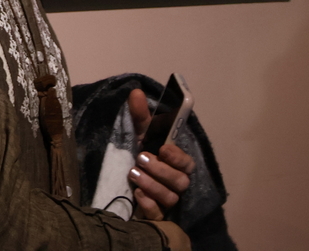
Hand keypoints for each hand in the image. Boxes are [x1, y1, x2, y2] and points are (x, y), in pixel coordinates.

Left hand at [126, 88, 195, 220]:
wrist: (121, 180)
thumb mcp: (138, 134)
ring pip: (170, 198)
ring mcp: (167, 201)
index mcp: (177, 164)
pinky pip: (159, 216)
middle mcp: (176, 183)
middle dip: (161, 170)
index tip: (163, 148)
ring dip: (152, 185)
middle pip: (180, 182)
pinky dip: (149, 205)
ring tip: (133, 173)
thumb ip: (139, 116)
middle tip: (141, 158)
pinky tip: (137, 194)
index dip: (177, 157)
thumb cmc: (139, 154)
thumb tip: (135, 92)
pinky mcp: (156, 216)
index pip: (187, 163)